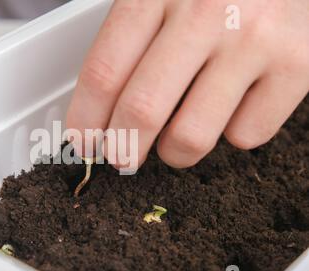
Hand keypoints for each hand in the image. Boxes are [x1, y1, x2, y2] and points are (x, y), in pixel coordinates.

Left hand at [66, 0, 308, 168]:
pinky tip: (230, 108)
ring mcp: (254, 40)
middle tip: (121, 157)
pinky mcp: (297, 64)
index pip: (104, 72)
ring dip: (173, 152)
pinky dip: (231, 133)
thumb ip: (130, 43)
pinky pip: (246, 136)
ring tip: (175, 138)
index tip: (82, 141)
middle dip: (122, 149)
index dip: (85, 119)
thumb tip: (102, 114)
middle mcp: (206, 13)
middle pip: (142, 110)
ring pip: (191, 136)